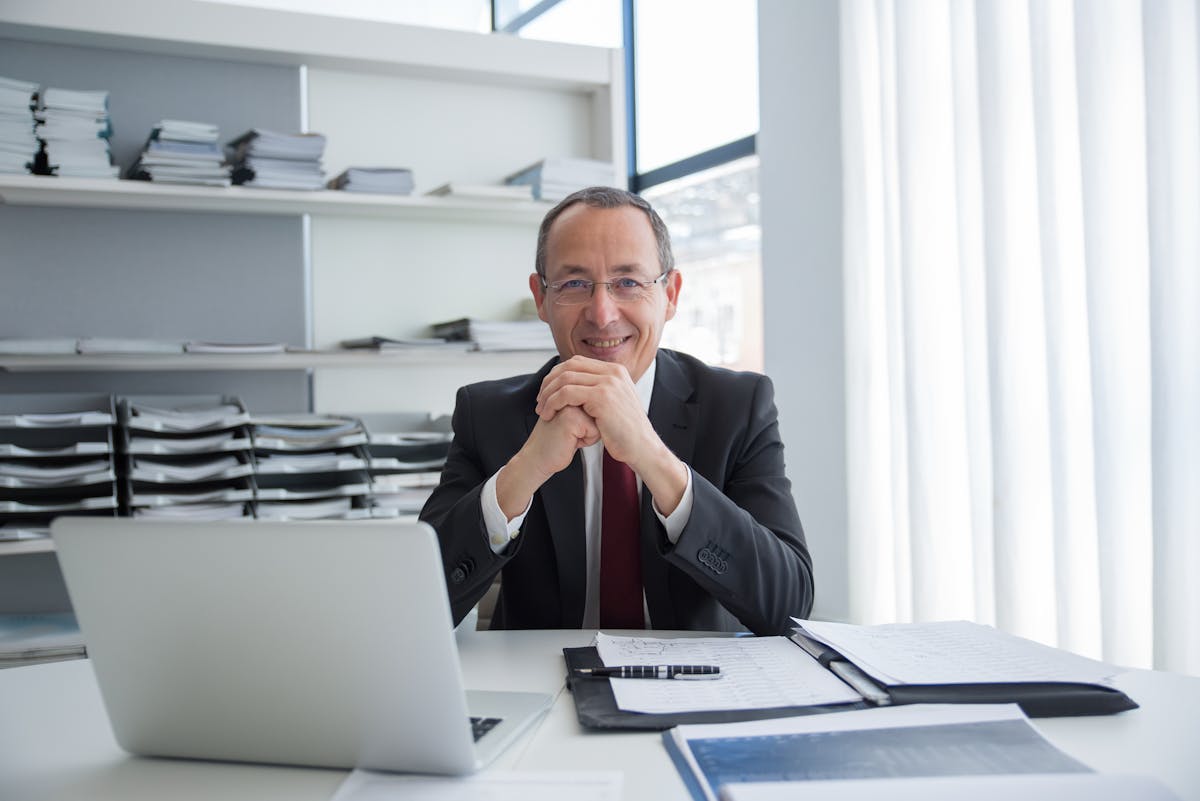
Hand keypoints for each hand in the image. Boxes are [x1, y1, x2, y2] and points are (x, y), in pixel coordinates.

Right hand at [495, 404, 598, 518]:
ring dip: (587, 435)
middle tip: (568, 433)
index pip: (597, 406)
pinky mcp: (572, 419)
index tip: (569, 427)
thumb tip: (607, 407)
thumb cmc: (554, 441)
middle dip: (589, 428)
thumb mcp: (570, 419)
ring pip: (599, 422)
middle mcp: (568, 395)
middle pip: (600, 413)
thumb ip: (585, 407)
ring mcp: (569, 406)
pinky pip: (595, 432)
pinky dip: (585, 442)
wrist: (536, 458)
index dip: (588, 423)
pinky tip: (568, 442)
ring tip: (568, 437)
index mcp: (568, 392)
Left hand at [535, 356, 687, 513]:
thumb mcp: (615, 404)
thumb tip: (579, 386)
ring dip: (548, 395)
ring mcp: (609, 382)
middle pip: (569, 366)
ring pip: (565, 379)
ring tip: (541, 410)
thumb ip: (600, 390)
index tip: (547, 393)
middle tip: (540, 400)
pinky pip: (566, 393)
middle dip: (549, 383)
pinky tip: (548, 415)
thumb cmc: (626, 433)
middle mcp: (613, 372)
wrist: (642, 448)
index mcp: (616, 371)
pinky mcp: (602, 396)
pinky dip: (552, 403)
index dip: (557, 375)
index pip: (577, 362)